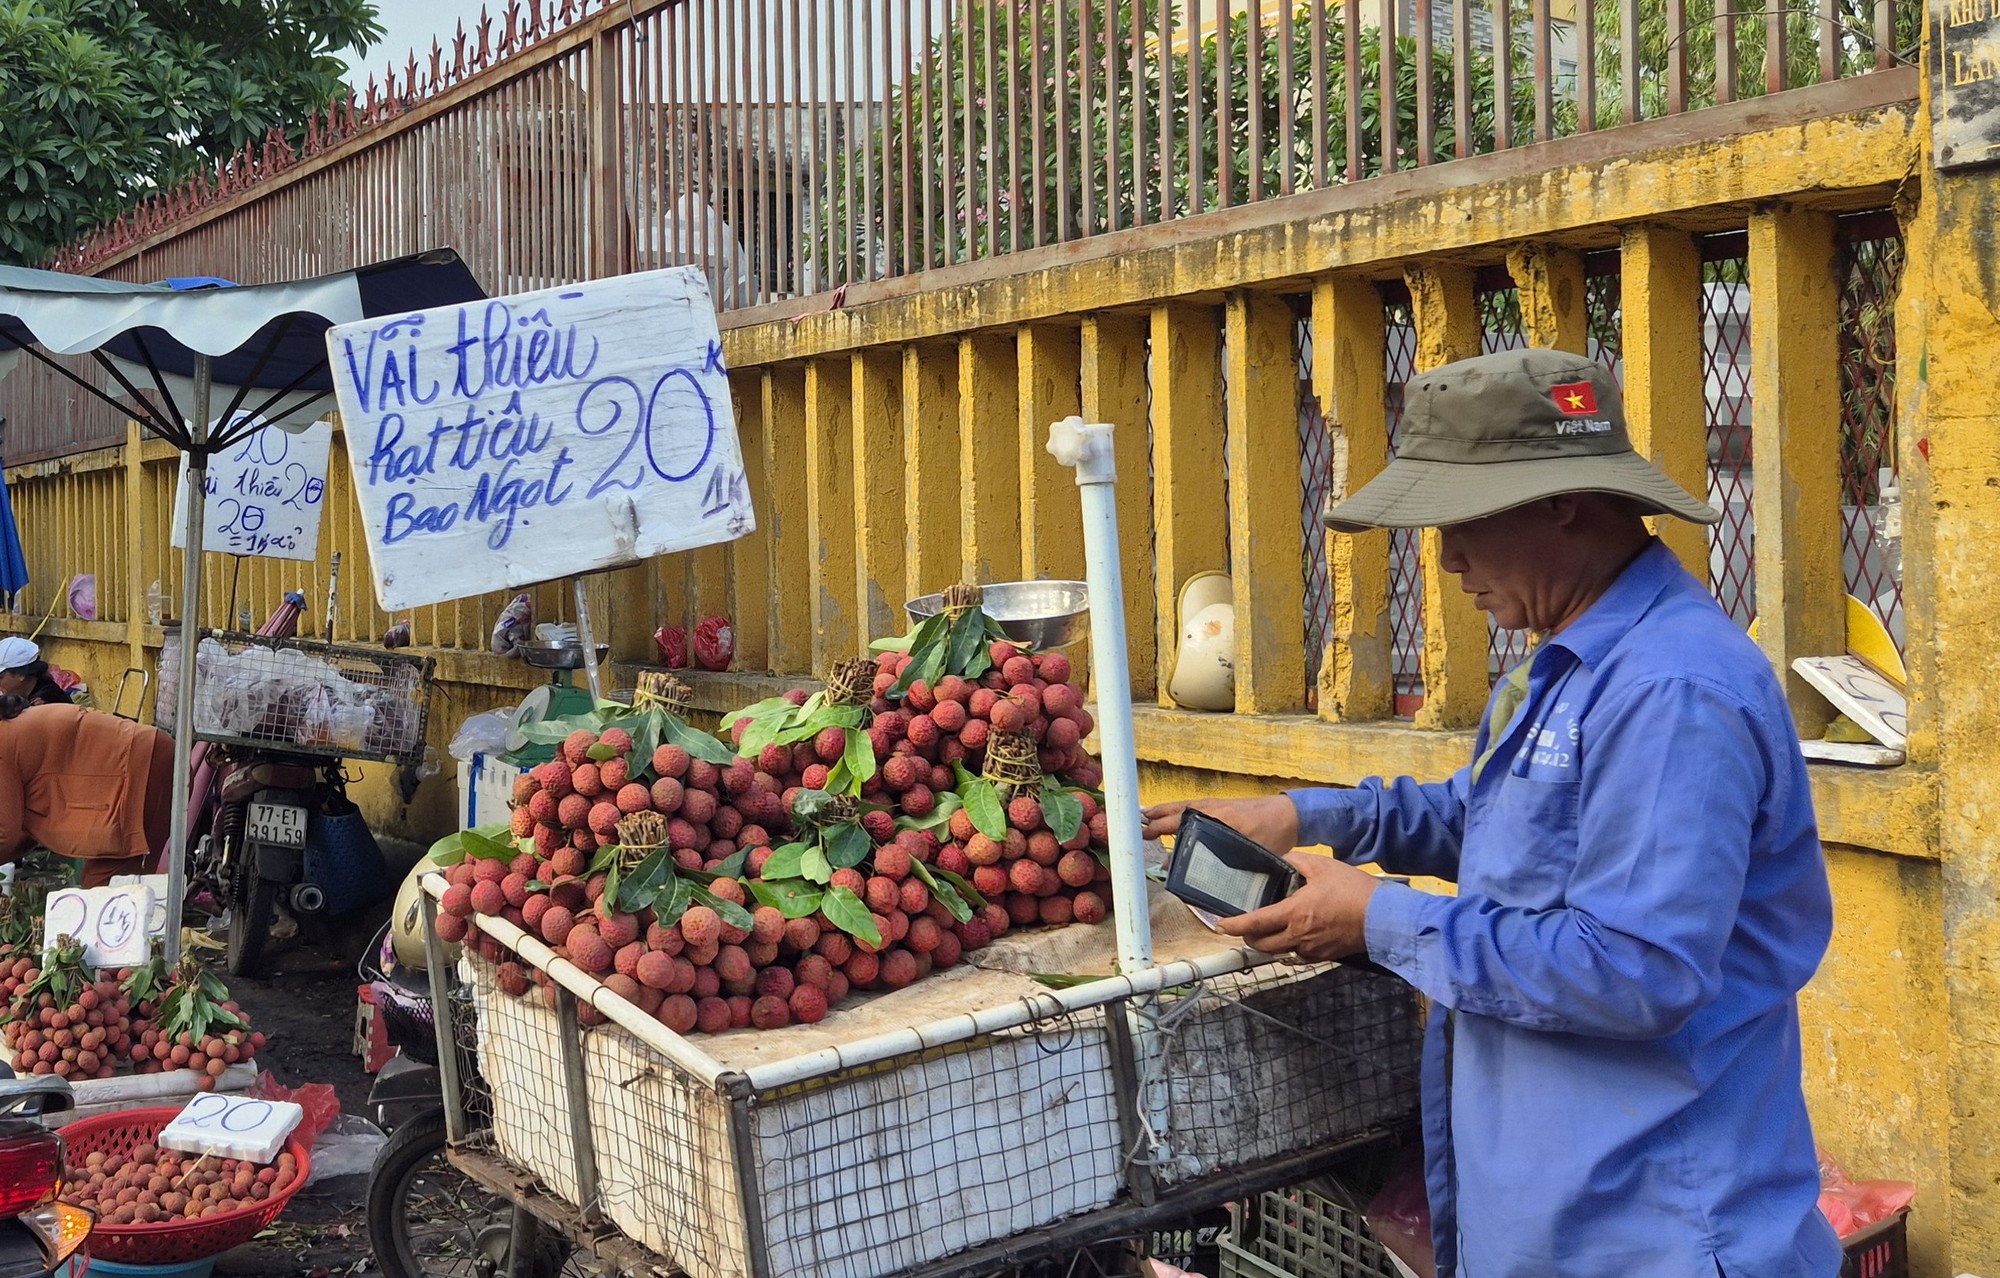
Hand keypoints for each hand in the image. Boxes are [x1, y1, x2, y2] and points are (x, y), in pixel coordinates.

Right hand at [1140, 795, 1300, 849]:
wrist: (1290, 815)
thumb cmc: (1272, 834)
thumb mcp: (1248, 852)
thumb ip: (1224, 862)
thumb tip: (1205, 876)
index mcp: (1215, 817)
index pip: (1181, 820)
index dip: (1161, 827)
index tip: (1145, 835)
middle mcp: (1212, 808)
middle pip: (1177, 811)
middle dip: (1156, 817)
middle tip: (1138, 825)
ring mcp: (1216, 805)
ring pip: (1183, 807)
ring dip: (1165, 811)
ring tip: (1147, 816)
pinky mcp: (1222, 807)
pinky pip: (1193, 806)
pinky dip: (1179, 810)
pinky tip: (1176, 816)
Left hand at [1214, 852, 1381, 961]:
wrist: (1384, 918)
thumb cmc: (1354, 890)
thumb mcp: (1322, 866)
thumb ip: (1296, 861)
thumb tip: (1281, 859)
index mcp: (1294, 914)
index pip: (1255, 924)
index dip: (1234, 925)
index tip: (1220, 925)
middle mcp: (1299, 936)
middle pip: (1262, 945)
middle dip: (1248, 937)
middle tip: (1244, 927)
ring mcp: (1312, 949)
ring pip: (1281, 951)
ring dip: (1270, 943)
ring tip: (1269, 929)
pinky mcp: (1325, 956)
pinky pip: (1299, 955)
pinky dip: (1291, 946)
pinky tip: (1296, 933)